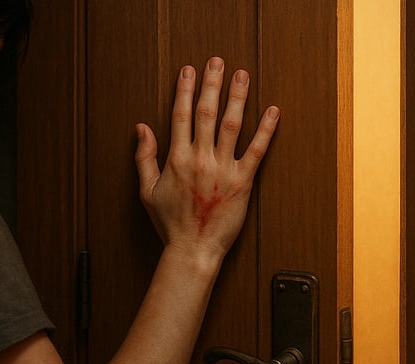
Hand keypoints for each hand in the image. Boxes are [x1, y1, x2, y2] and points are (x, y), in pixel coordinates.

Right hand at [134, 57, 278, 257]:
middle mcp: (200, 160)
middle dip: (211, 84)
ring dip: (238, 97)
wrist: (192, 249)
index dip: (184, 90)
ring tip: (242, 75)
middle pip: (206, 113)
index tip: (188, 71)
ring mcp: (223, 170)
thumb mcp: (147, 190)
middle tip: (216, 62)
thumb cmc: (169, 223)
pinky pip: (257, 151)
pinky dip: (266, 130)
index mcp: (177, 160)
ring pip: (232, 125)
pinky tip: (273, 111)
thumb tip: (141, 127)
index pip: (180, 116)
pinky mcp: (244, 182)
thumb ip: (145, 156)